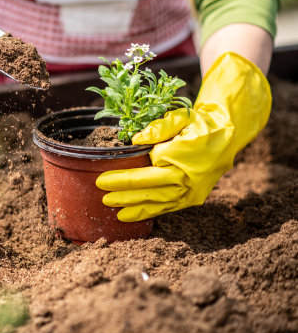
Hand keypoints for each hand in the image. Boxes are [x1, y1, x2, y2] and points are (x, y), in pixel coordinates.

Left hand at [96, 52, 271, 221]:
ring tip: (115, 212)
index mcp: (183, 156)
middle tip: (103, 198)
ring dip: (135, 208)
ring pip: (160, 203)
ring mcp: (193, 191)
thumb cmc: (200, 123)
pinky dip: (150, 213)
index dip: (124, 177)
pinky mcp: (194, 199)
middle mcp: (189, 178)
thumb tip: (135, 140)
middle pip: (151, 189)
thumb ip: (158, 128)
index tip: (102, 179)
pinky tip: (133, 216)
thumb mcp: (181, 117)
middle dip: (125, 195)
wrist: (229, 135)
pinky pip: (169, 208)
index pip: (147, 170)